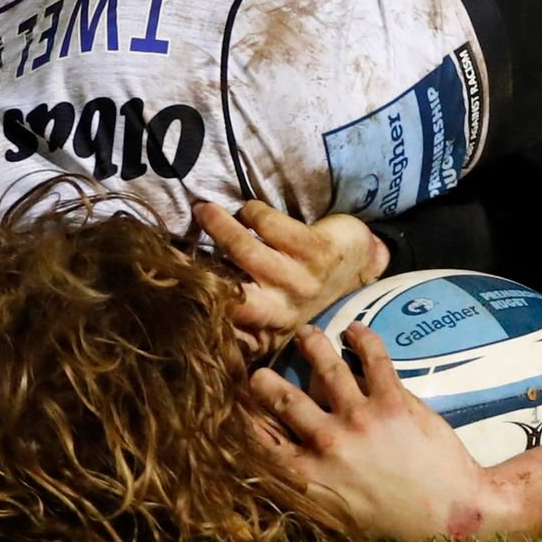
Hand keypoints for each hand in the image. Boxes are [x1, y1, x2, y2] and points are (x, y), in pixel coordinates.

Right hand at [195, 200, 388, 334]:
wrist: (365, 264)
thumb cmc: (312, 287)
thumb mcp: (282, 313)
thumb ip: (247, 317)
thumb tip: (199, 313)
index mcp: (272, 329)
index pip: (231, 332)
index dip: (204, 323)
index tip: (176, 307)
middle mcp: (284, 310)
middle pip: (230, 293)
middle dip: (202, 270)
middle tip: (176, 249)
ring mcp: (300, 279)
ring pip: (245, 249)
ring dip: (219, 225)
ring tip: (202, 209)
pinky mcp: (313, 249)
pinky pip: (268, 223)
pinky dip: (252, 212)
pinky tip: (250, 211)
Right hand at [250, 325, 497, 541]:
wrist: (450, 514)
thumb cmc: (393, 522)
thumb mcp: (338, 516)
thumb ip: (312, 484)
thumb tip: (287, 461)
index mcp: (310, 477)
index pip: (264, 441)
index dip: (247, 421)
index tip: (239, 407)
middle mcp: (328, 443)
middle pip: (285, 399)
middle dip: (266, 381)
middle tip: (259, 371)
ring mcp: (360, 419)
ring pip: (327, 369)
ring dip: (312, 345)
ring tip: (305, 333)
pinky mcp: (394, 402)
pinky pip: (374, 359)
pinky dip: (363, 338)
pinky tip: (355, 329)